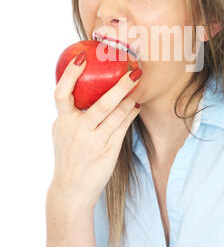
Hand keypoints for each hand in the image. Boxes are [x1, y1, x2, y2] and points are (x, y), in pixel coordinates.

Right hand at [48, 54, 141, 210]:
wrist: (71, 190)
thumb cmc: (67, 156)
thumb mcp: (61, 132)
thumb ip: (68, 113)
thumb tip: (77, 89)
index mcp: (63, 122)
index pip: (61, 94)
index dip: (70, 74)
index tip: (82, 57)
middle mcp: (77, 131)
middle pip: (100, 104)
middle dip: (119, 86)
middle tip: (133, 71)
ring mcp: (94, 142)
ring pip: (117, 115)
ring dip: (129, 99)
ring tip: (138, 85)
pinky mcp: (108, 151)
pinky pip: (123, 127)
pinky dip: (131, 113)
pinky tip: (136, 104)